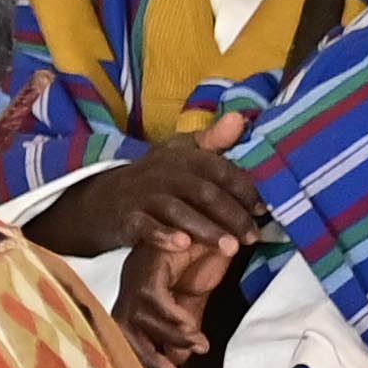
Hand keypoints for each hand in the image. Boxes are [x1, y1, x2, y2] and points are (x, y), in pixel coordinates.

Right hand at [28, 140, 266, 259]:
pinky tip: (182, 245)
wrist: (105, 199)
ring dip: (207, 230)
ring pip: (179, 211)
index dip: (244, 189)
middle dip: (232, 216)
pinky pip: (146, 226)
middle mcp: (164, 173)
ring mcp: (144, 195)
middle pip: (204, 193)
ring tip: (231, 249)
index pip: (220, 170)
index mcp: (183, 157)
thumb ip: (214, 140)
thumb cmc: (156, 177)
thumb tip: (241, 118)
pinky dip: (164, 235)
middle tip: (252, 237)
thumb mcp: (181, 153)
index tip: (262, 209)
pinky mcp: (127, 217)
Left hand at [124, 220, 242, 367]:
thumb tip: (178, 359)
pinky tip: (190, 323)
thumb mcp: (193, 299)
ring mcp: (138, 272)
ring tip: (197, 342)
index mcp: (140, 297)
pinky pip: (150, 292)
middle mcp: (133, 286)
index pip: (130, 333)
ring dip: (167, 334)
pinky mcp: (150, 259)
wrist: (215, 222)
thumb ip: (185, 326)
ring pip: (138, 313)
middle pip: (124, 327)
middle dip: (145, 355)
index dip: (145, 357)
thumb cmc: (202, 259)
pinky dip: (168, 312)